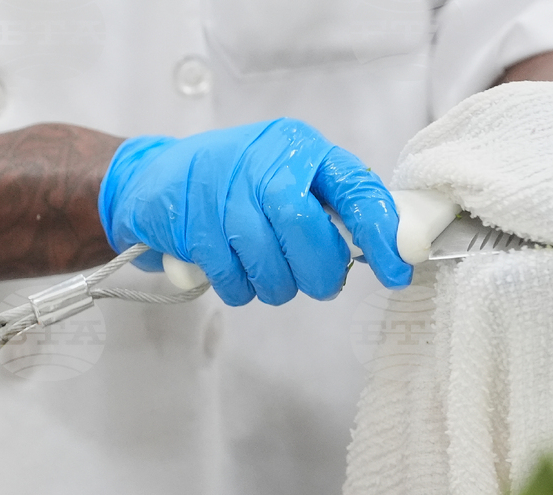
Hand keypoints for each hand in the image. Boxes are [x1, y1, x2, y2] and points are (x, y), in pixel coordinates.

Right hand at [98, 118, 412, 305]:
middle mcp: (262, 162)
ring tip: (267, 271)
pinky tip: (234, 269)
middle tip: (319, 282)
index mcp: (299, 148)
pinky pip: (234, 280)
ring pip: (271, 265)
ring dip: (277, 285)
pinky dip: (241, 288)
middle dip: (320, 272)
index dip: (382, 235)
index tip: (399, 272)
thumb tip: (385, 247)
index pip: (355, 189)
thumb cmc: (237, 183)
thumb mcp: (288, 174)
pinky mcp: (191, 226)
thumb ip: (332, 205)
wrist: (153, 179)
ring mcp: (221, 193)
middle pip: (307, 232)